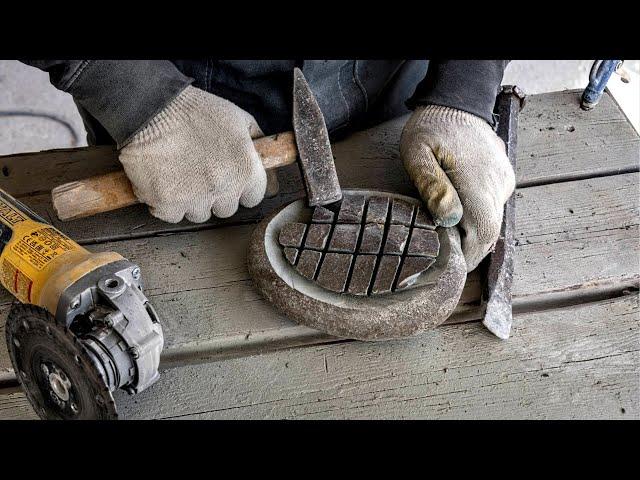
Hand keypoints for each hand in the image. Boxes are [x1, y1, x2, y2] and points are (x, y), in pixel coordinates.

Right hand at [118, 85, 266, 222]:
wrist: (150, 109)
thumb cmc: (193, 111)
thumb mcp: (237, 118)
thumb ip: (257, 143)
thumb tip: (271, 161)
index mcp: (245, 169)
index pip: (254, 197)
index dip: (241, 188)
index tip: (230, 179)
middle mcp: (223, 188)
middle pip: (226, 209)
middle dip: (216, 195)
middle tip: (201, 173)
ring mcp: (194, 199)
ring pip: (198, 214)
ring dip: (191, 200)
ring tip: (179, 173)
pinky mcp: (166, 204)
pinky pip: (170, 215)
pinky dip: (165, 203)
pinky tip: (162, 179)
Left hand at [400, 105, 514, 271]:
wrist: (457, 100)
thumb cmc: (432, 127)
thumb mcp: (417, 152)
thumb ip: (431, 185)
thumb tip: (448, 219)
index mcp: (477, 181)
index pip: (483, 233)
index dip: (469, 256)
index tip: (450, 267)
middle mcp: (497, 184)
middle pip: (491, 233)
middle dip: (471, 252)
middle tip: (447, 262)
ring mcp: (503, 181)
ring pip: (494, 222)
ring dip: (474, 236)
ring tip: (450, 243)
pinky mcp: (503, 178)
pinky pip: (494, 208)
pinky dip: (479, 220)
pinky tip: (459, 221)